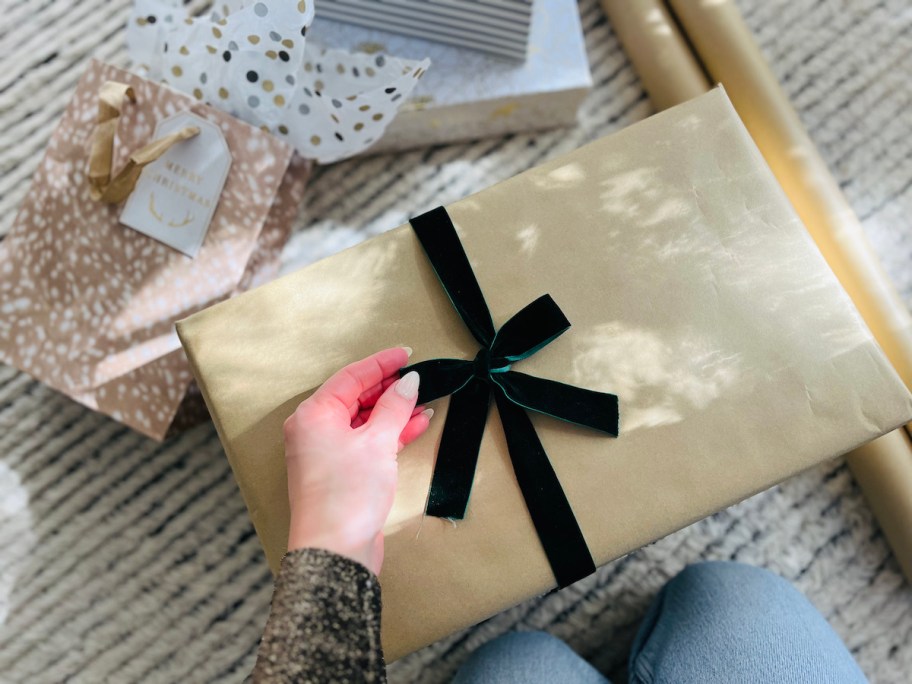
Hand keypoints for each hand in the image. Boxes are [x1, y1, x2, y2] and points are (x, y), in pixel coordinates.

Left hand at [283, 347, 432, 573]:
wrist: (336, 550)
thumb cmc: (346, 495)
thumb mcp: (377, 443)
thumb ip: (394, 408)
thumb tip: (407, 383)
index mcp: (313, 415)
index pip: (351, 376)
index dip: (381, 363)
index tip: (406, 354)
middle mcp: (314, 431)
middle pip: (355, 397)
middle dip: (388, 388)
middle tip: (417, 377)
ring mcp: (327, 453)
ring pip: (364, 421)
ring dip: (393, 411)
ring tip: (423, 401)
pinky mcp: (341, 473)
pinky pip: (367, 442)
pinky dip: (390, 433)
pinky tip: (416, 425)